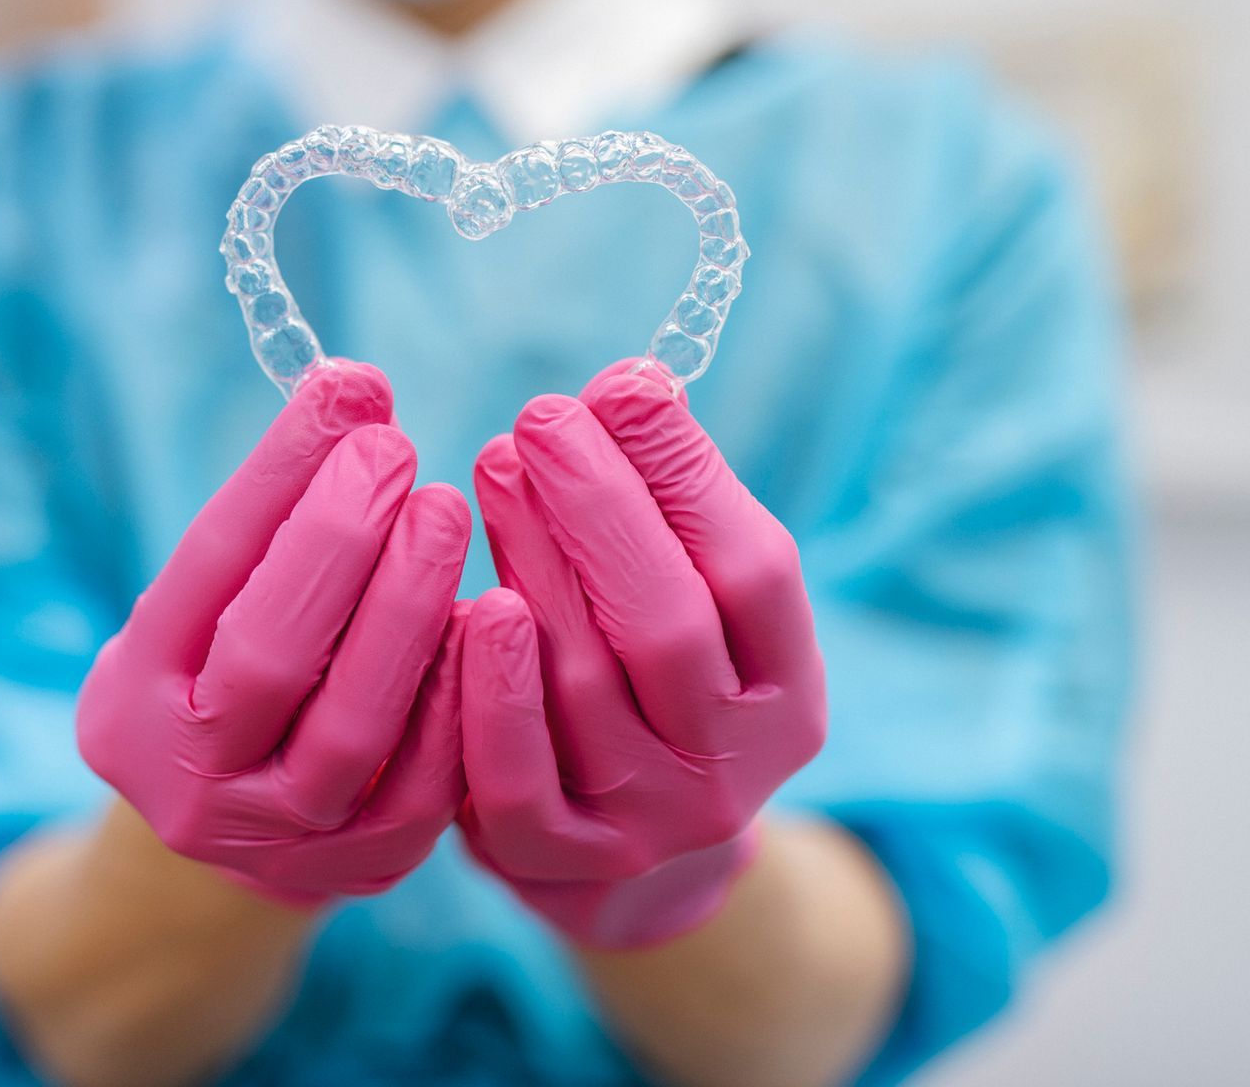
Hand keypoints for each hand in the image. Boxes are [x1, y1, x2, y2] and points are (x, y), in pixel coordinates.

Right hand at [77, 361, 469, 906]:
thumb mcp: (206, 607)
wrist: (239, 832)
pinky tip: (490, 613)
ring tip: (444, 512)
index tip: (342, 393)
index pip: (205, 573)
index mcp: (132, 701)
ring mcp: (280, 838)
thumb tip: (355, 392)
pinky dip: (459, 693)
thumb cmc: (226, 676)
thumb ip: (270, 516)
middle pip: (268, 657)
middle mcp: (192, 781)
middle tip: (396, 451)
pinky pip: (427, 783)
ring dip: (408, 609)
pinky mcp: (367, 866)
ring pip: (353, 728)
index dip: (277, 476)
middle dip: (339, 542)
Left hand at [456, 360, 826, 949]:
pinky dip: (489, 685)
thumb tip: (630, 387)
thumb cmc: (658, 691)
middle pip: (666, 623)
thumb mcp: (701, 615)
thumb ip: (675, 515)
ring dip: (533, 560)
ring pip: (583, 682)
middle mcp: (729, 770)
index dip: (688, 474)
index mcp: (787, 698)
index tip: (625, 385)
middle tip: (544, 415)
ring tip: (496, 465)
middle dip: (601, 505)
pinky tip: (468, 600)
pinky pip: (512, 776)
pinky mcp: (554, 862)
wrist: (632, 870)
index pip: (753, 573)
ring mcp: (643, 823)